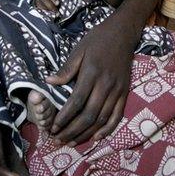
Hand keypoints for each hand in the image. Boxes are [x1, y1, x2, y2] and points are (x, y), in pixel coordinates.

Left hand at [45, 16, 134, 145]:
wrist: (123, 33)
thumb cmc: (97, 40)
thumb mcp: (79, 49)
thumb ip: (66, 69)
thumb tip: (49, 83)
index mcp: (92, 73)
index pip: (77, 101)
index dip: (65, 117)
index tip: (53, 127)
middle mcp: (106, 84)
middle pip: (89, 114)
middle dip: (72, 130)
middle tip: (59, 139)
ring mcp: (118, 90)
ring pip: (102, 118)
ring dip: (86, 133)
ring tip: (72, 142)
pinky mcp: (125, 93)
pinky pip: (117, 115)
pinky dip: (108, 129)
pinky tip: (96, 137)